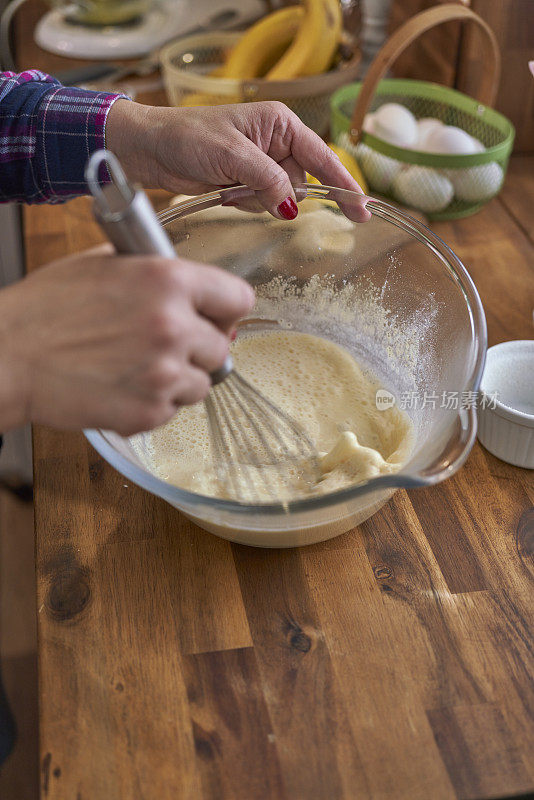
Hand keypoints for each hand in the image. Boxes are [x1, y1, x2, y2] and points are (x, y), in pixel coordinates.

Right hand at [0, 248, 253, 434]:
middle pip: (222, 346)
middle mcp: (174, 327)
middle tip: (163, 344)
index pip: (239, 298)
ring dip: (179, 377)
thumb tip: (190, 284)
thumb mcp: (104, 263)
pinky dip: (155, 401)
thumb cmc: (46, 309)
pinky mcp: (150, 413)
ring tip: (137, 366)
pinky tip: (123, 384)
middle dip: (198, 346)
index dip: (225, 308)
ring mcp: (164, 375)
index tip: (216, 316)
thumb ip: (156, 271)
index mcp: (168, 281)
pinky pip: (173, 409)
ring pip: (202, 383)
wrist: (9, 356)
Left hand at [106, 100, 369, 220]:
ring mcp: (261, 164)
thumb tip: (291, 207)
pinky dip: (244, 204)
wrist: (150, 149)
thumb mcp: (232, 155)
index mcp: (281, 124)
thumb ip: (267, 180)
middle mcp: (276, 143)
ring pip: (280, 198)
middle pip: (300, 184)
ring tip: (225, 185)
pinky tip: (221, 191)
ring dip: (255, 200)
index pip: (323, 158)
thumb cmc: (187, 137)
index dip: (344, 185)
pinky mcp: (246, 182)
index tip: (362, 211)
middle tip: (241, 187)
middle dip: (276, 194)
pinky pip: (260, 204)